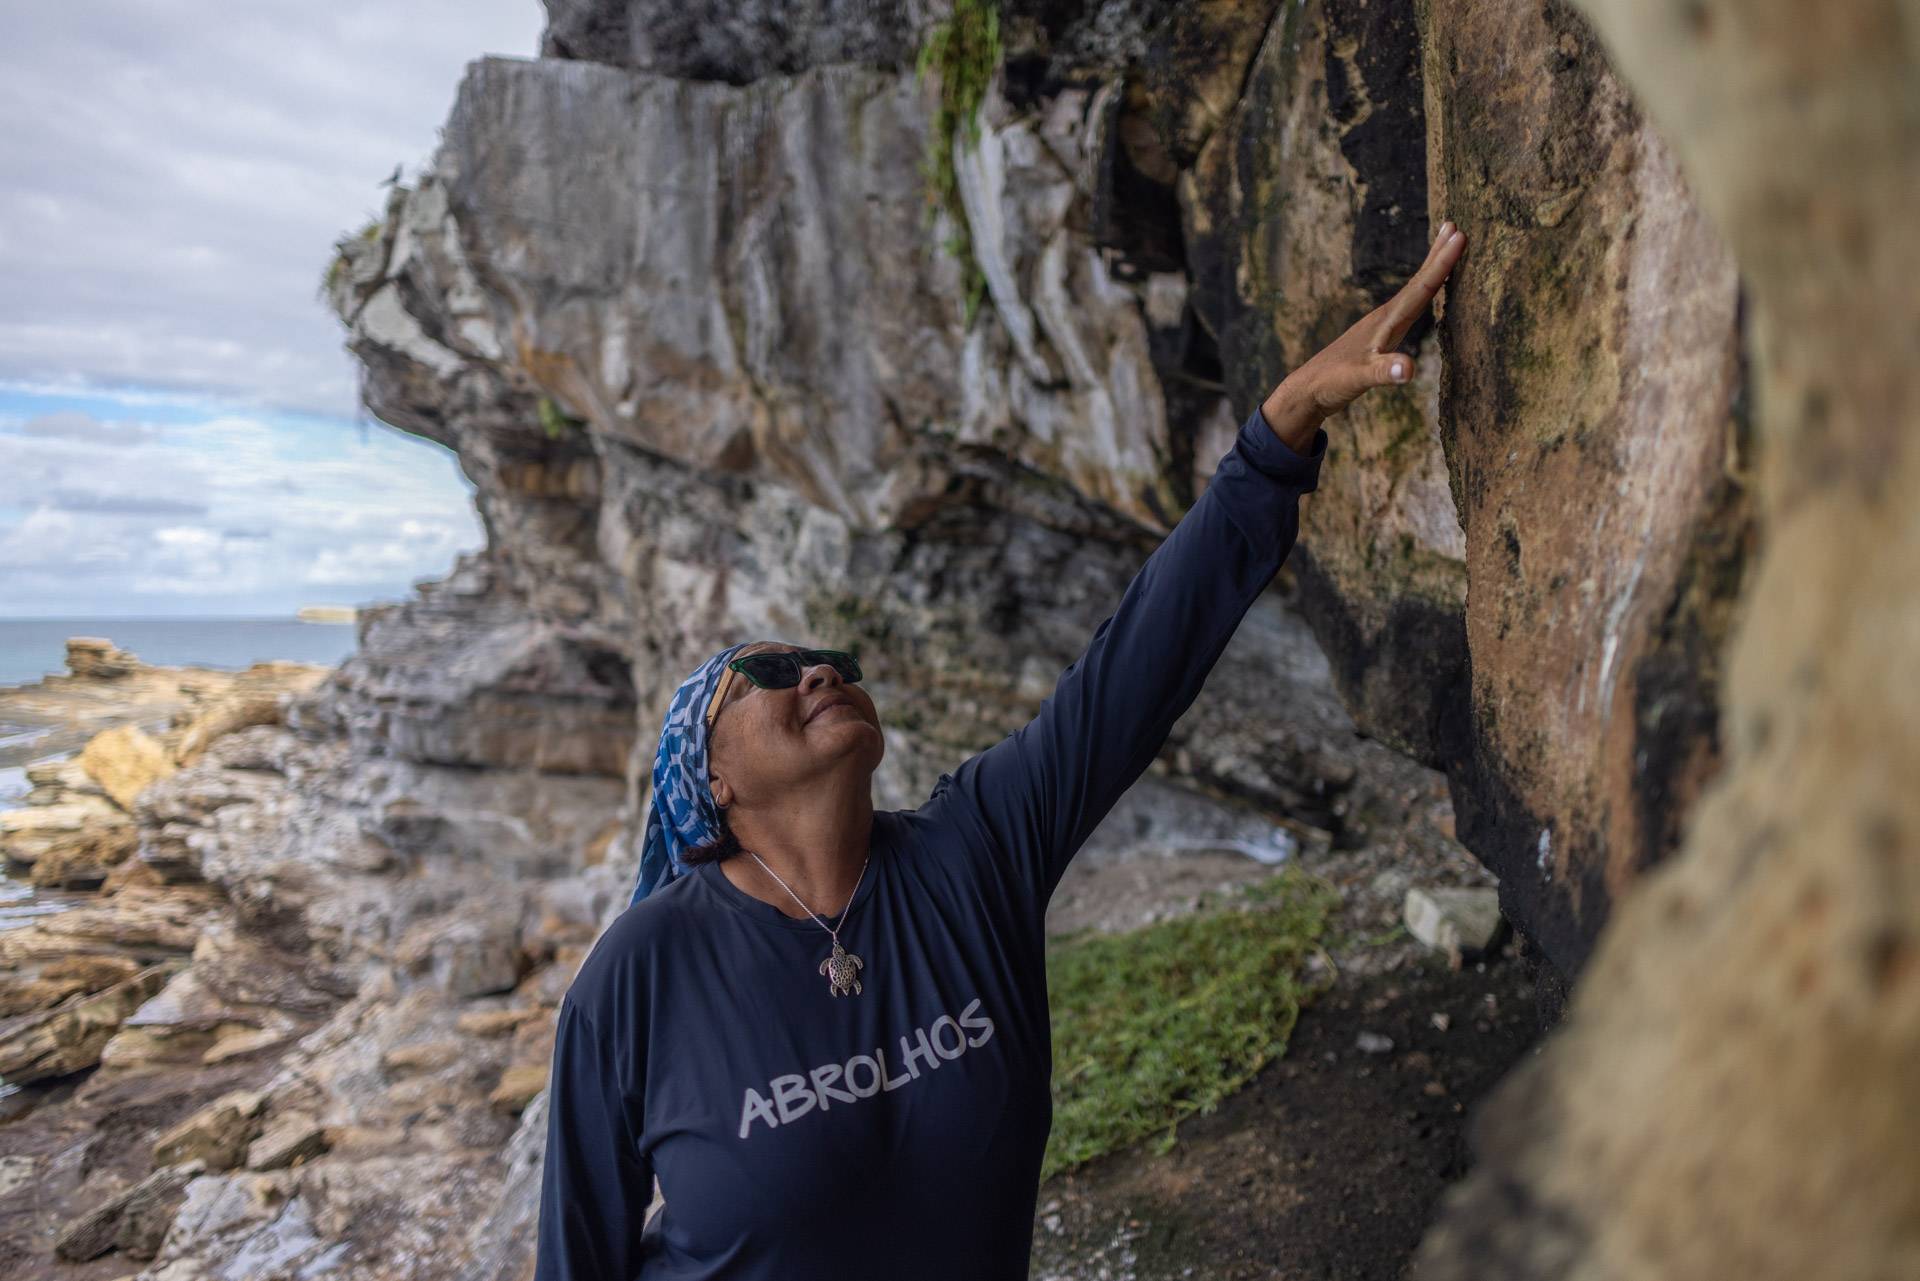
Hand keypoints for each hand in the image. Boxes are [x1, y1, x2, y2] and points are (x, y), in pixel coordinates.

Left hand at [1261, 220, 1466, 445]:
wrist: (1308, 390)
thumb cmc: (1332, 382)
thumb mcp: (1360, 378)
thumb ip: (1384, 373)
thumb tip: (1410, 369)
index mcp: (1385, 321)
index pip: (1420, 287)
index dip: (1442, 263)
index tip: (1460, 235)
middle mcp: (1384, 317)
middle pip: (1416, 280)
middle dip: (1436, 254)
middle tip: (1454, 226)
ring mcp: (1380, 325)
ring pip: (1411, 291)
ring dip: (1429, 269)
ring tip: (1443, 246)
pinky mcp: (1378, 335)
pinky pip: (1406, 306)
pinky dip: (1419, 293)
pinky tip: (1422, 293)